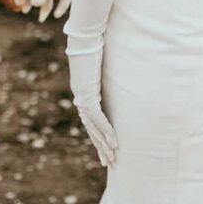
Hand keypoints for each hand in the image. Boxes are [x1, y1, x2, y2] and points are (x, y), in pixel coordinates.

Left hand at [68, 45, 117, 167]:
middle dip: (101, 148)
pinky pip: (98, 118)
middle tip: (109, 164)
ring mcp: (83, 99)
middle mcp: (81, 99)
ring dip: (104, 145)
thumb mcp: (103, 63)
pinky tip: (114, 143)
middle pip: (91, 130)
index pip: (92, 122)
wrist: (82, 39)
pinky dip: (106, 131)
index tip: (105, 151)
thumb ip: (109, 72)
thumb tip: (121, 71)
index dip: (99, 137)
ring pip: (94, 129)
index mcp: (84, 94)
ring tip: (113, 159)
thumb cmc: (94, 46)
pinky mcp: (87, 95)